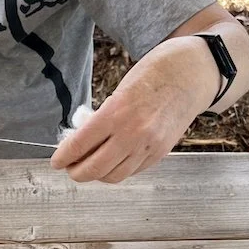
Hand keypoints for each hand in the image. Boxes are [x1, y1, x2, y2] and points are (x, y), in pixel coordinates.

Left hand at [51, 38, 211, 183]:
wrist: (192, 72)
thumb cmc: (154, 74)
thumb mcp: (120, 90)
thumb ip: (102, 118)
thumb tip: (81, 142)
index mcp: (116, 113)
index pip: (80, 145)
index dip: (63, 157)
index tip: (56, 161)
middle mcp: (132, 134)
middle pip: (94, 169)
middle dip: (77, 172)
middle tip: (70, 167)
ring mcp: (148, 146)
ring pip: (113, 176)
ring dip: (98, 174)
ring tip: (91, 165)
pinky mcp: (160, 153)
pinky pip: (132, 171)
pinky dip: (117, 170)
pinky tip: (113, 160)